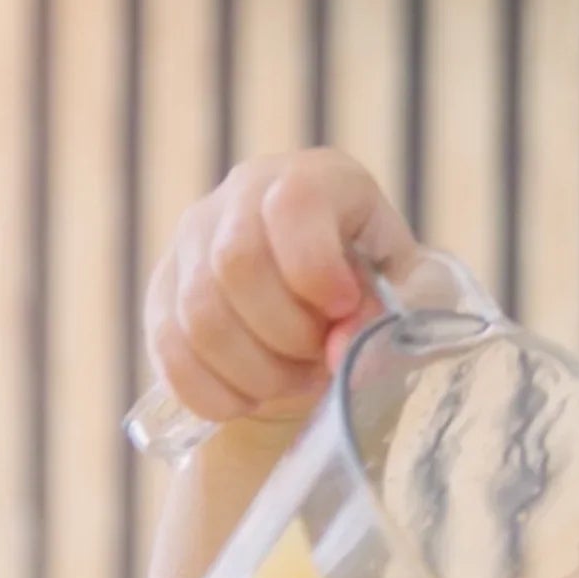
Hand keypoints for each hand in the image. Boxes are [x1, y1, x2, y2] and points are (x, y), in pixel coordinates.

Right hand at [141, 150, 415, 425]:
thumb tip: (340, 351)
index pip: (293, 203)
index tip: (343, 308)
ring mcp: (194, 240)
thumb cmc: (380, 295)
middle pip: (236, 264)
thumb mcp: (415, 294)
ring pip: (200, 315)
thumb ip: (398, 315)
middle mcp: (245, 195)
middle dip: (285, 334)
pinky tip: (250, 399)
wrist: (328, 314)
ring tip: (294, 382)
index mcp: (318, 178)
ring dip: (254, 371)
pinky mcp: (163, 292)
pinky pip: (169, 352)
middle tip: (319, 361)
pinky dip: (214, 393)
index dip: (315, 268)